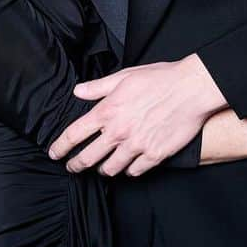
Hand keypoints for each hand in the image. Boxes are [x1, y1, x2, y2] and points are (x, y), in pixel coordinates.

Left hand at [48, 54, 225, 177]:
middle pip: (88, 157)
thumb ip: (98, 87)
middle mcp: (119, 132)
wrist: (192, 89)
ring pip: (111, 168)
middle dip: (76, 165)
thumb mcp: (124, 76)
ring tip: (102, 168)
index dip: (60, 147)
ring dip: (103, 169)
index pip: (74, 134)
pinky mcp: (155, 155)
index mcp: (108, 111)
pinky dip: (129, 170)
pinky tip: (128, 167)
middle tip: (73, 167)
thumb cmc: (160, 79)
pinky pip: (135, 171)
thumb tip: (78, 91)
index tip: (55, 153)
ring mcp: (137, 146)